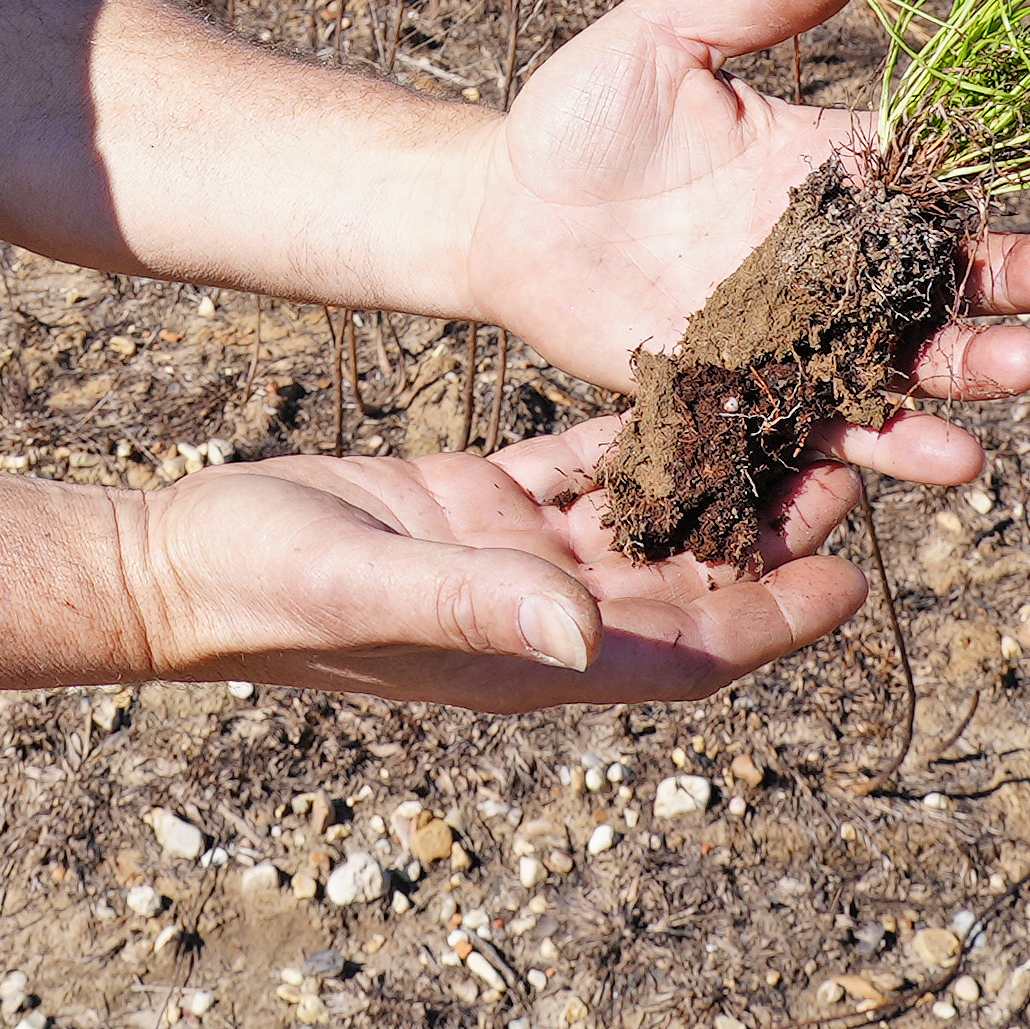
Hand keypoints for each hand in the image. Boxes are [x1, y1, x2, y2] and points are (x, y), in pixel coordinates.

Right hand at [118, 417, 870, 710]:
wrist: (177, 565)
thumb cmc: (265, 590)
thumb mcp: (372, 584)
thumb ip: (479, 603)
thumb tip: (591, 629)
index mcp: (535, 653)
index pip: (691, 653)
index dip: (774, 620)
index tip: (852, 577)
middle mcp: (541, 613)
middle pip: (688, 580)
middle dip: (768, 531)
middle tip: (846, 456)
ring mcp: (510, 559)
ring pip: (641, 518)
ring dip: (712, 473)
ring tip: (787, 405)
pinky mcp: (475, 506)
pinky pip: (575, 472)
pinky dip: (628, 435)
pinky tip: (680, 375)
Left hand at [459, 0, 1029, 484]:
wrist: (497, 210)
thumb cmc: (580, 112)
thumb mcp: (663, 37)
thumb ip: (756, 2)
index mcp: (826, 173)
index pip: (935, 190)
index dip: (1008, 207)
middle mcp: (825, 264)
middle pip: (942, 289)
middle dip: (1010, 299)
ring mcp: (786, 337)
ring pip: (898, 370)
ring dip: (963, 383)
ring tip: (1017, 383)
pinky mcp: (736, 394)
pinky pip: (814, 431)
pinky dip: (874, 449)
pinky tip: (925, 458)